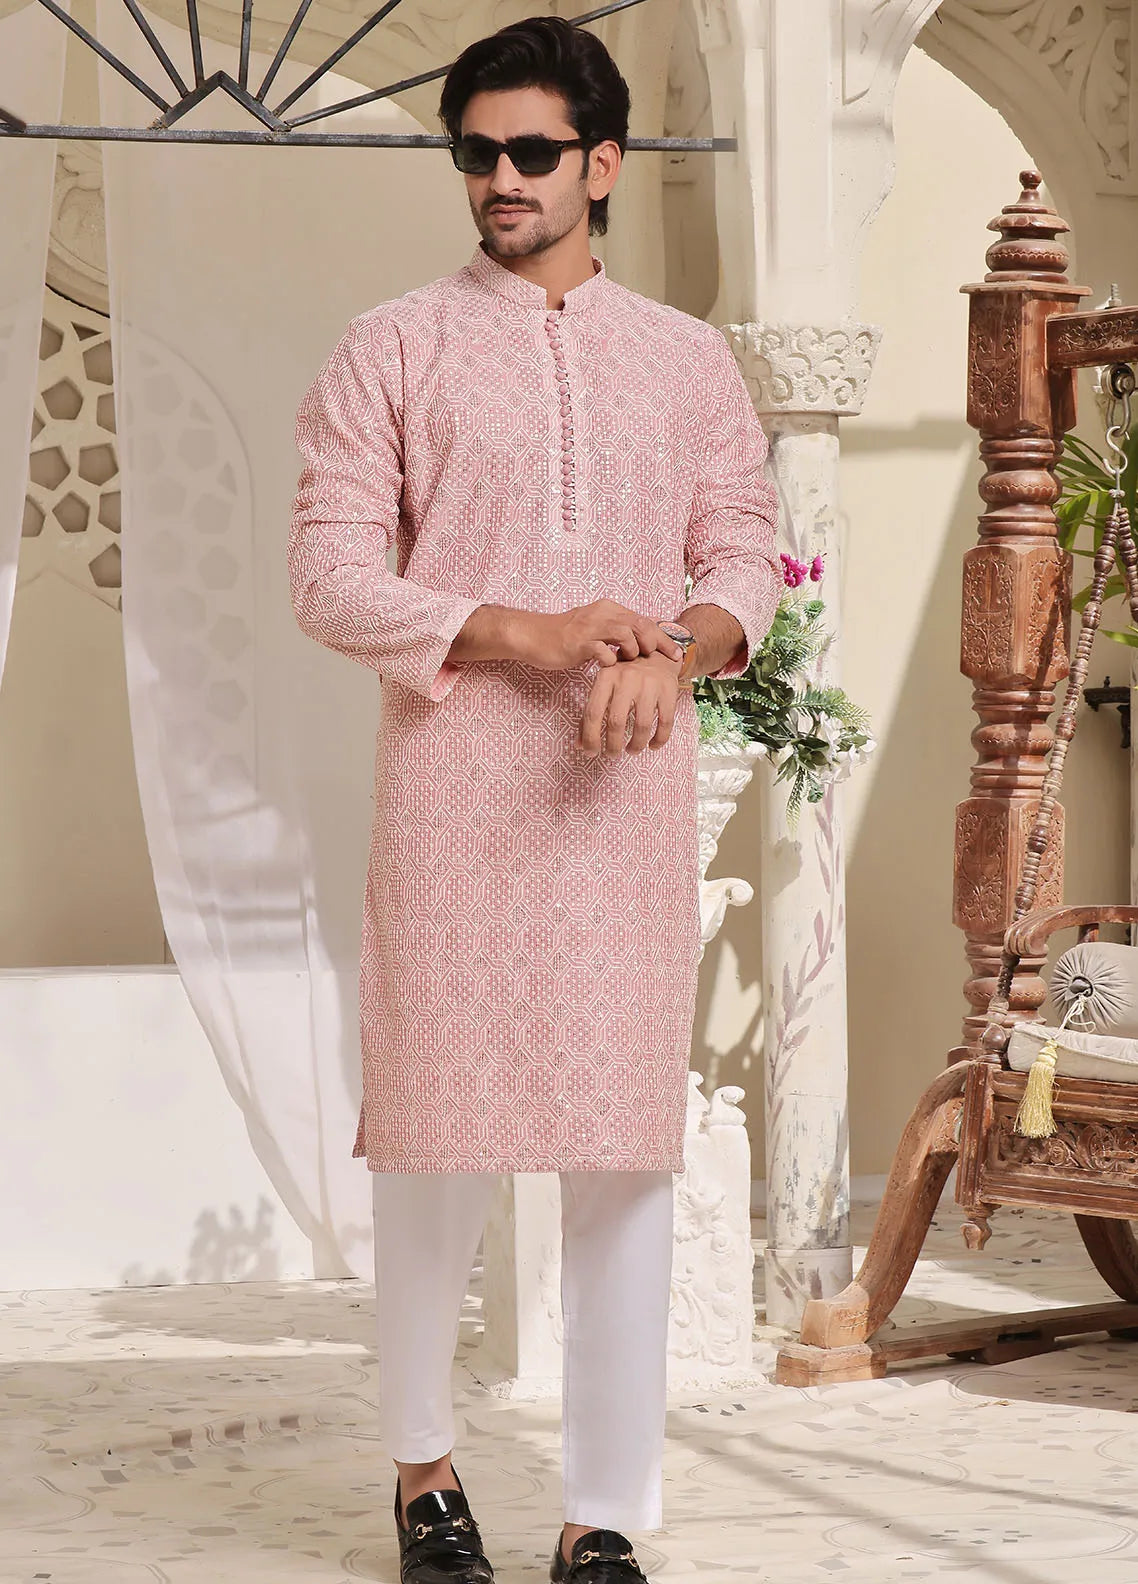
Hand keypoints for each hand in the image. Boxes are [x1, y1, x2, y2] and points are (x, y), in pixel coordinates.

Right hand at [515, 601, 683, 671]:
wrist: (533, 635)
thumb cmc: (564, 636)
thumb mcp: (594, 629)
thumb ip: (615, 634)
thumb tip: (639, 645)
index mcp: (609, 609)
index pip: (644, 620)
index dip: (664, 637)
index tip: (677, 654)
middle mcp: (602, 613)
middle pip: (640, 624)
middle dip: (658, 644)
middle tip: (665, 661)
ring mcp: (590, 627)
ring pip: (626, 633)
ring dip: (634, 651)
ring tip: (631, 662)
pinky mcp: (578, 642)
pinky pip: (603, 651)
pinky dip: (611, 661)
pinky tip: (610, 667)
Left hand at [578, 651, 684, 757]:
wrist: (656, 652)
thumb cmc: (624, 673)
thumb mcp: (604, 685)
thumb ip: (590, 713)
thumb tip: (580, 745)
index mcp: (606, 676)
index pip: (593, 713)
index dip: (590, 738)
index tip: (591, 752)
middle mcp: (627, 679)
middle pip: (616, 722)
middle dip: (613, 746)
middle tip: (612, 755)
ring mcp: (649, 684)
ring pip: (642, 725)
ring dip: (636, 745)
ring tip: (632, 751)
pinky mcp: (668, 690)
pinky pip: (665, 722)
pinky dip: (659, 739)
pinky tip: (652, 746)